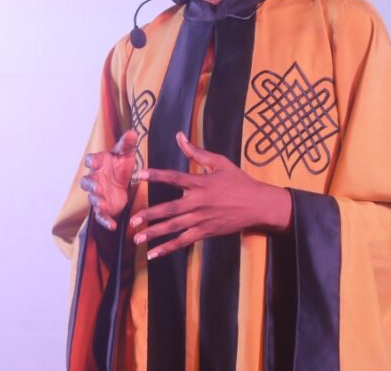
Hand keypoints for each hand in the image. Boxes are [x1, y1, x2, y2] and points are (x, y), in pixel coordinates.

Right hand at [79, 129, 137, 229]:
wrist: (121, 183)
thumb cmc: (119, 166)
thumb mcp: (125, 155)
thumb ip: (126, 145)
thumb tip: (133, 132)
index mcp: (99, 164)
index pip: (91, 160)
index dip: (92, 161)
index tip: (95, 162)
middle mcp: (95, 180)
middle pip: (87, 182)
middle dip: (91, 185)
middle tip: (97, 187)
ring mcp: (98, 195)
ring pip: (93, 199)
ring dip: (97, 202)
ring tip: (103, 204)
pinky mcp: (104, 208)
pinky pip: (102, 217)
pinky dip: (106, 221)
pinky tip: (112, 226)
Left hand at [130, 131, 290, 259]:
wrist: (257, 204)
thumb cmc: (238, 181)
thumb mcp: (220, 163)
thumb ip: (196, 152)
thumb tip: (179, 136)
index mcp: (201, 183)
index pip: (175, 178)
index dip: (157, 175)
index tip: (139, 175)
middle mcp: (199, 202)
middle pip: (170, 209)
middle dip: (150, 215)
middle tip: (132, 220)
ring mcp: (202, 219)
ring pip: (174, 228)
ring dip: (154, 234)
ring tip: (136, 239)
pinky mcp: (206, 232)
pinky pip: (184, 241)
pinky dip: (168, 248)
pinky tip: (154, 253)